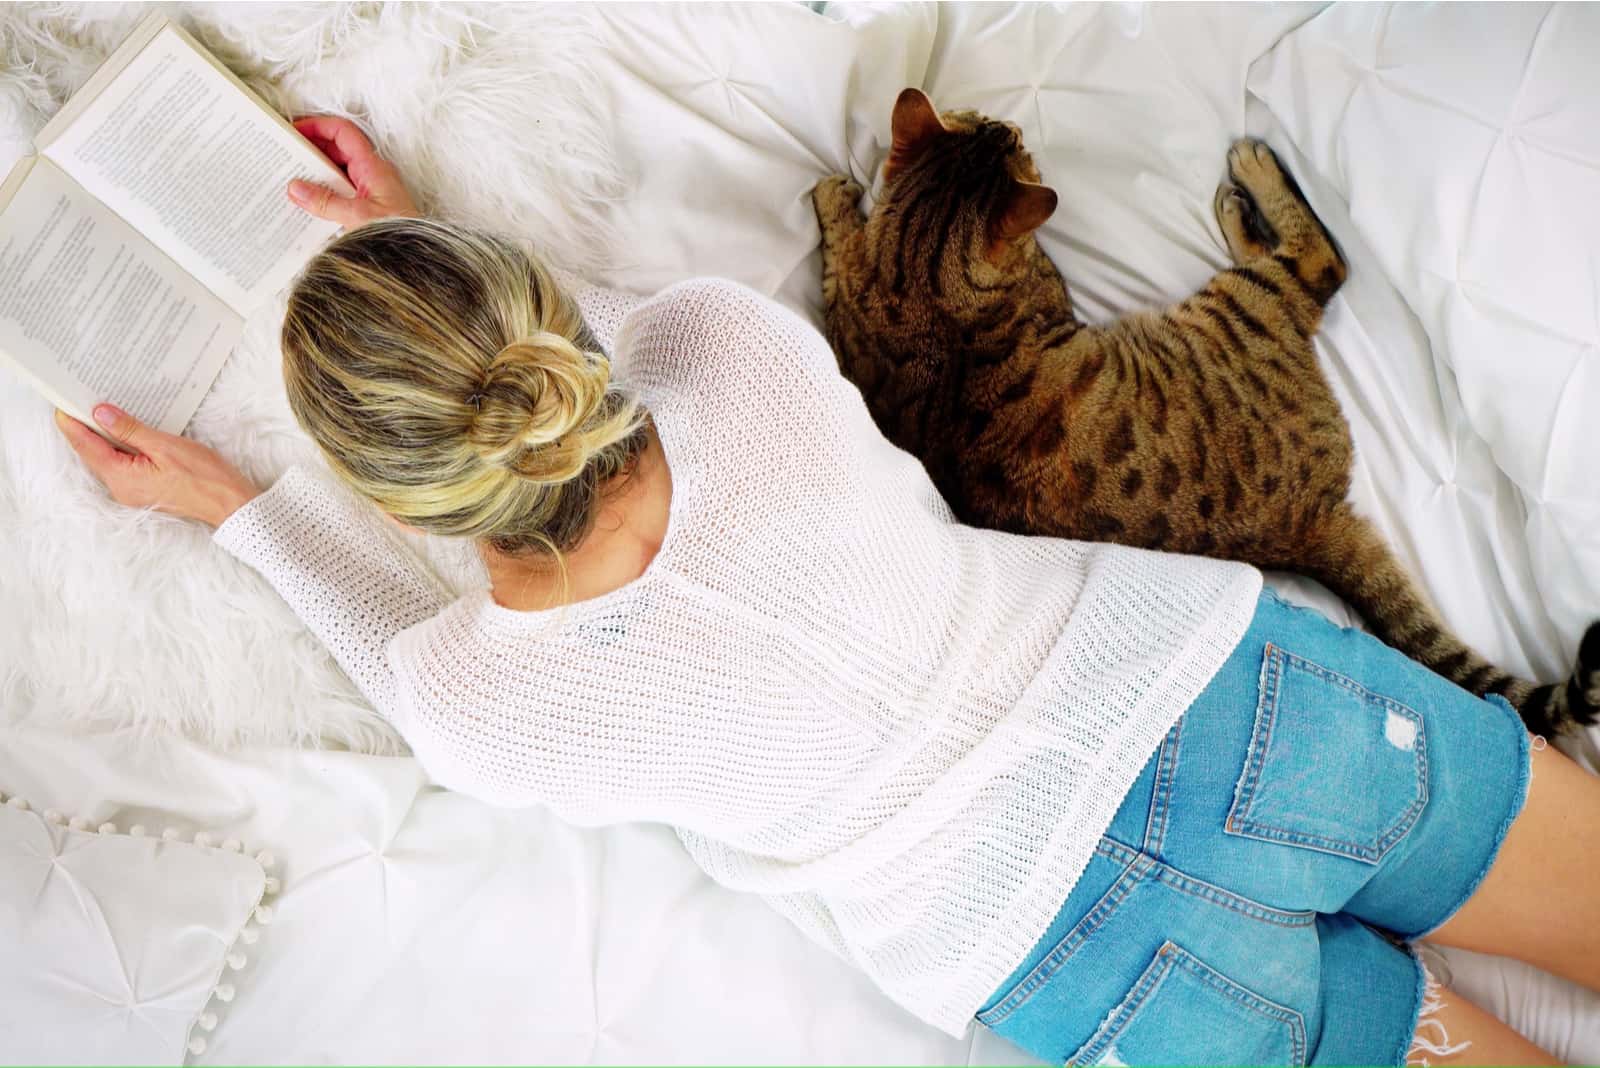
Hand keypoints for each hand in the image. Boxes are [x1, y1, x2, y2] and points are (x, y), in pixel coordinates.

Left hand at [55, 405, 260, 528]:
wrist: (229, 504)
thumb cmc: (204, 477)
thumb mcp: (165, 446)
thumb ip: (130, 430)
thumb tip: (101, 414)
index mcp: (122, 477)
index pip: (86, 446)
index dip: (72, 424)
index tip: (62, 403)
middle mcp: (120, 488)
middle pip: (91, 453)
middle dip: (83, 428)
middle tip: (78, 401)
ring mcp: (130, 491)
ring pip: (105, 459)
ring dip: (100, 437)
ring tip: (98, 412)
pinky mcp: (142, 490)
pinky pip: (120, 465)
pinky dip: (116, 448)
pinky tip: (122, 434)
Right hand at [287, 114, 418, 226]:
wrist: (416, 259)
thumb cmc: (398, 235)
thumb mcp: (357, 217)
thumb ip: (326, 203)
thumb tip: (295, 188)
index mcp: (372, 167)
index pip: (343, 132)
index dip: (318, 126)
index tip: (295, 131)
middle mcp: (372, 174)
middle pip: (337, 150)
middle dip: (311, 150)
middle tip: (285, 156)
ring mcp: (370, 191)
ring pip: (337, 172)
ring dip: (315, 174)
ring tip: (289, 180)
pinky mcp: (367, 208)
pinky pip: (341, 193)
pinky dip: (324, 194)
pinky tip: (307, 205)